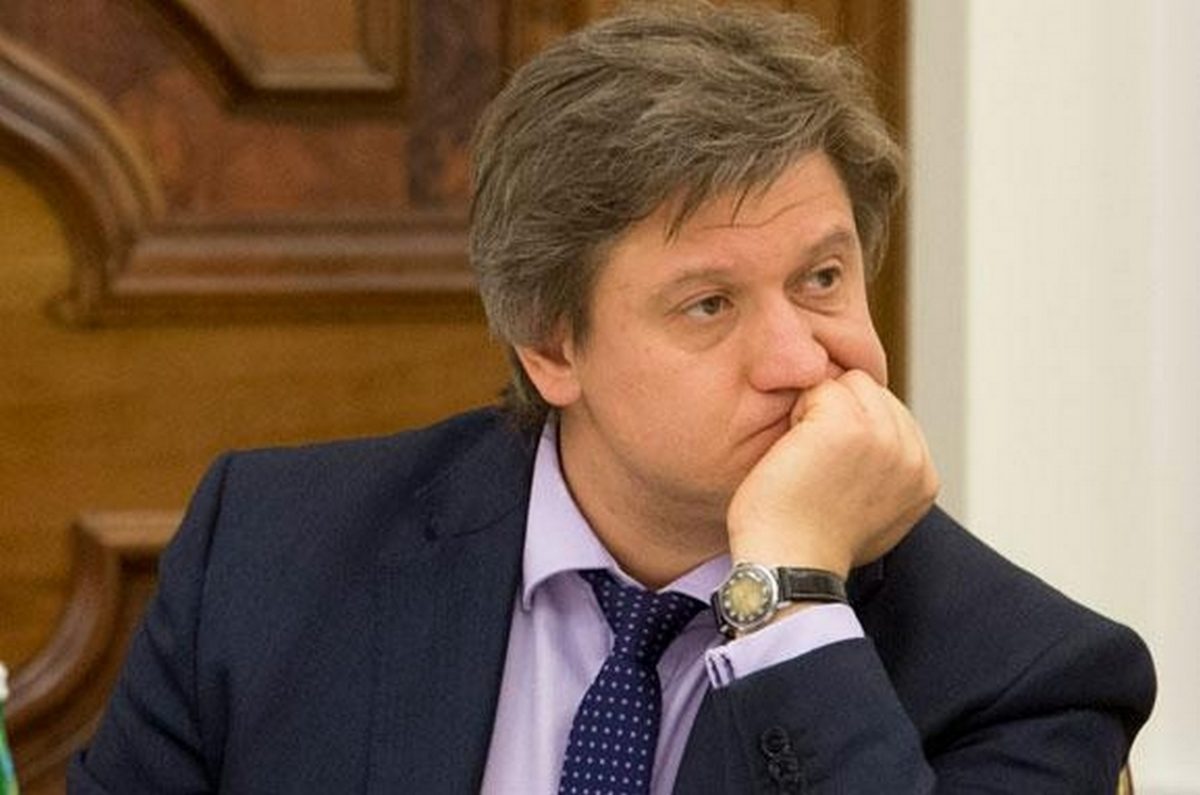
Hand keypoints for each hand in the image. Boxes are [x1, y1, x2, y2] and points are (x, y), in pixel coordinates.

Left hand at [726, 370, 938, 577]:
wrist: (787, 566)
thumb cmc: (808, 545)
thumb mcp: (870, 514)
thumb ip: (884, 475)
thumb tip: (875, 449)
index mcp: (923, 477)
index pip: (890, 414)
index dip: (851, 429)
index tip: (831, 471)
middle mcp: (912, 455)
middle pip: (872, 391)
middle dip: (837, 414)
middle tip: (814, 465)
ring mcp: (884, 438)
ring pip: (848, 382)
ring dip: (817, 411)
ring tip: (806, 458)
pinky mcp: (847, 425)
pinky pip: (820, 387)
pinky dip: (797, 412)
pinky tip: (793, 452)